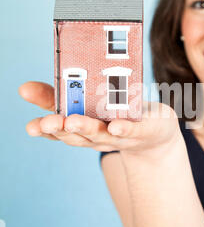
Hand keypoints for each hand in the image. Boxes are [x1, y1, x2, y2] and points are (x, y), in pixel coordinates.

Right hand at [18, 81, 181, 153]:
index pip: (57, 129)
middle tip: (49, 122)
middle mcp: (95, 135)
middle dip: (60, 129)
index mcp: (80, 128)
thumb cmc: (117, 115)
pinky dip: (122, 129)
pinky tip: (115, 126)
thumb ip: (61, 95)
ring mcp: (117, 135)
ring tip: (72, 121)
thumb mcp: (87, 105)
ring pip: (99, 134)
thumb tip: (25, 88)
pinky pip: (131, 130)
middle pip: (75, 135)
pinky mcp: (141, 130)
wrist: (155, 138)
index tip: (30, 126)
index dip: (43, 128)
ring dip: (85, 128)